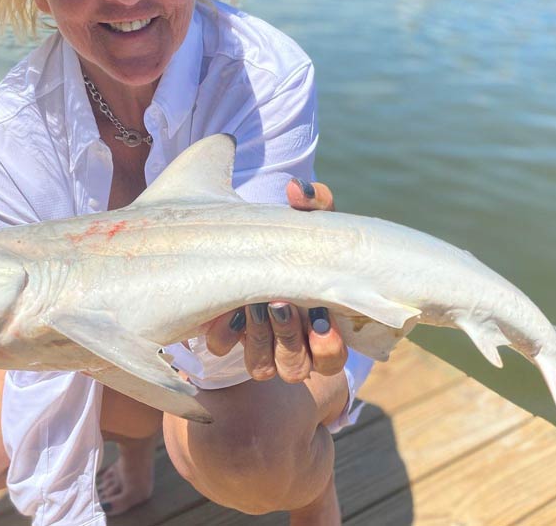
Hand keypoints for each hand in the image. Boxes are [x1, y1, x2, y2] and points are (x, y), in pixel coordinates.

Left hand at [204, 178, 347, 383]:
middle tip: (278, 302)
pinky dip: (224, 332)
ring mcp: (260, 346)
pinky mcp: (228, 335)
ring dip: (259, 339)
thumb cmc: (295, 236)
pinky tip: (224, 309)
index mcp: (323, 328)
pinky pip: (224, 350)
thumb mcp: (311, 221)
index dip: (328, 348)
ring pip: (263, 367)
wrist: (253, 240)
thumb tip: (297, 189)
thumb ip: (314, 204)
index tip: (320, 317)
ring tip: (253, 303)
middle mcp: (293, 346)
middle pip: (296, 367)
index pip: (332, 359)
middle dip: (288, 337)